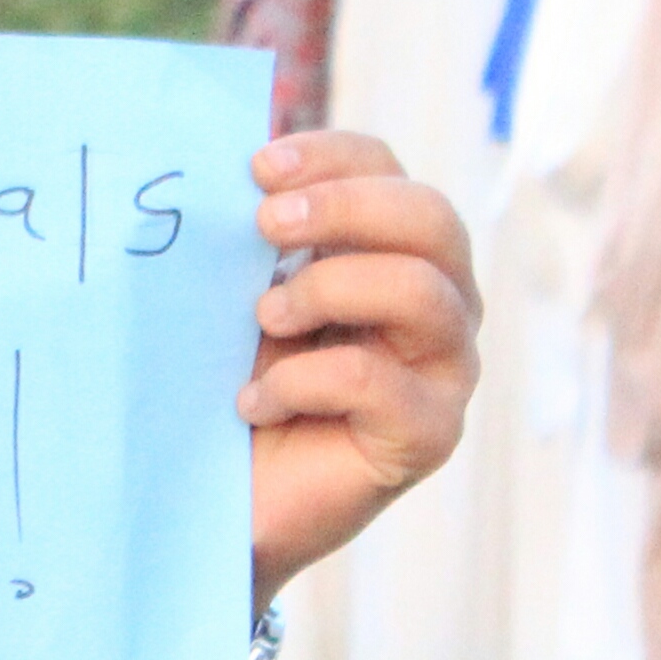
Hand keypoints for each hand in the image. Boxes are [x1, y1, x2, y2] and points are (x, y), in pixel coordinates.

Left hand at [241, 131, 479, 610]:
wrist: (218, 503)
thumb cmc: (228, 384)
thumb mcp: (234, 296)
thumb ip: (249, 239)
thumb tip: (216, 167)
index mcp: (391, 249)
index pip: (386, 170)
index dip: (330, 156)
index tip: (254, 167)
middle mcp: (438, 300)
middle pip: (430, 218)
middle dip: (343, 208)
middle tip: (264, 225)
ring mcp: (444, 368)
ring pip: (422, 292)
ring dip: (329, 290)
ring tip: (262, 319)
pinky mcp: (429, 434)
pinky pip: (380, 383)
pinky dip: (304, 380)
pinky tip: (252, 401)